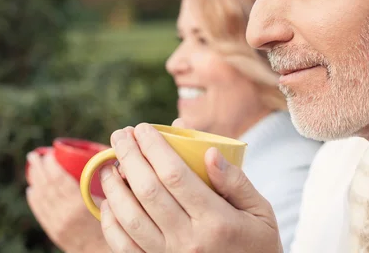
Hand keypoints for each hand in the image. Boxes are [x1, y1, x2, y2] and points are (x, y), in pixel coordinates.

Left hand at [26, 151, 109, 252]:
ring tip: (32, 168)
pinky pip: (40, 213)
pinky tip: (31, 190)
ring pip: (41, 199)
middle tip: (34, 155)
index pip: (58, 180)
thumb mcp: (114, 204)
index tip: (49, 153)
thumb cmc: (116, 227)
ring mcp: (57, 224)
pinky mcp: (55, 233)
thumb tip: (113, 163)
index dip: (51, 165)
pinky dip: (34, 200)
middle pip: (46, 187)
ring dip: (35, 181)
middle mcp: (64, 214)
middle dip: (38, 169)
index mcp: (79, 205)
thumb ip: (112, 184)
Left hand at [99, 123, 282, 252]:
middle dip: (129, 157)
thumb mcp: (260, 211)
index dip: (154, 148)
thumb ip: (236, 181)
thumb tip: (209, 151)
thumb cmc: (257, 244)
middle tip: (120, 135)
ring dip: (114, 188)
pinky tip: (108, 202)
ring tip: (110, 165)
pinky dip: (111, 223)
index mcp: (217, 221)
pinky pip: (125, 247)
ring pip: (130, 218)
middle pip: (148, 191)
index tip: (143, 128)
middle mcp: (189, 241)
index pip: (176, 175)